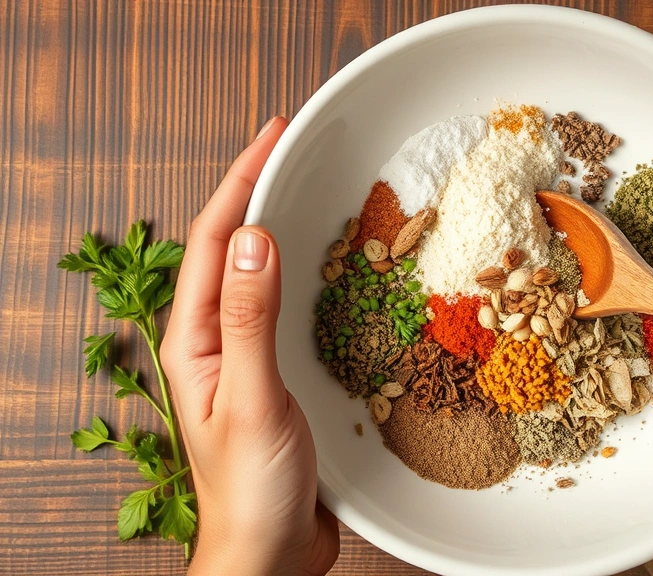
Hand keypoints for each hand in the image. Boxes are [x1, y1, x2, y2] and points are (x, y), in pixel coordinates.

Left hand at [162, 117, 339, 574]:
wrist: (270, 554)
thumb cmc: (251, 490)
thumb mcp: (250, 398)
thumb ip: (250, 320)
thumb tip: (253, 238)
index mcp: (196, 339)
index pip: (211, 240)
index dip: (239, 181)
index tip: (273, 136)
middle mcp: (219, 339)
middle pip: (234, 247)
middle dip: (260, 192)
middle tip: (297, 151)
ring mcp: (250, 355)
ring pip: (266, 274)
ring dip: (288, 229)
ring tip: (320, 192)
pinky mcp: (282, 374)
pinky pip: (294, 308)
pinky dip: (314, 276)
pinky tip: (341, 269)